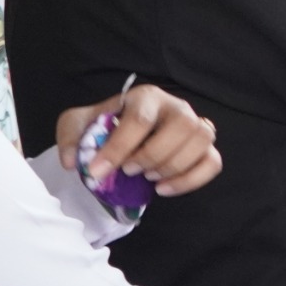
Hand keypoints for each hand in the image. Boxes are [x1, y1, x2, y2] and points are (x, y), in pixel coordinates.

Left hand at [57, 83, 220, 197]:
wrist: (122, 134)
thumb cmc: (104, 127)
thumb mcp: (78, 124)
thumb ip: (72, 138)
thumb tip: (74, 162)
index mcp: (146, 97)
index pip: (140, 118)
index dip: (119, 147)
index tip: (98, 171)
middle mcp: (177, 107)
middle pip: (183, 125)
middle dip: (153, 154)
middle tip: (129, 171)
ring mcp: (196, 126)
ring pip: (202, 140)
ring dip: (174, 165)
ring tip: (148, 178)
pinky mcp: (205, 148)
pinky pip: (213, 162)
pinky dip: (191, 179)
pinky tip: (164, 189)